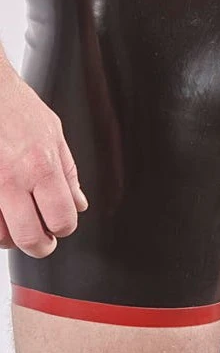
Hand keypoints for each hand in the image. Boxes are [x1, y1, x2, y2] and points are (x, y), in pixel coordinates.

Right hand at [0, 65, 87, 257]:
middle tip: (44, 241)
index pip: (61, 217)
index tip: (62, 226)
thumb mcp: (54, 133)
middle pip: (29, 236)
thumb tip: (79, 203)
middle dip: (41, 245)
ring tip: (20, 230)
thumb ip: (68, 172)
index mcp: (41, 166)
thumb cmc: (16, 107)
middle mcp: (12, 179)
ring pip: (0, 236)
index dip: (65, 228)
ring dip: (13, 239)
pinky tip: (3, 217)